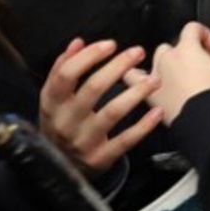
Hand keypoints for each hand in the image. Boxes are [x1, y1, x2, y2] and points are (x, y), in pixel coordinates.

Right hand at [39, 39, 162, 174]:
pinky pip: (125, 140)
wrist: (57, 169)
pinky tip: (158, 111)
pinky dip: (143, 126)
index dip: (89, 56)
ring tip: (154, 79)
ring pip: (112, 113)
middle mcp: (65, 122)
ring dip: (136, 93)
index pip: (66, 74)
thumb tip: (78, 42)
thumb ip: (62, 68)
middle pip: (93, 89)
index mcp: (51, 103)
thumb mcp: (53, 99)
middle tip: (139, 52)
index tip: (111, 44)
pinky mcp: (100, 159)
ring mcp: (83, 141)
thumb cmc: (60, 123)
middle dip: (118, 67)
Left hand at [138, 23, 209, 124]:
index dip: (205, 36)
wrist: (204, 121)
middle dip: (187, 52)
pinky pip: (133, 78)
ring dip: (168, 64)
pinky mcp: (150, 92)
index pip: (192, 28)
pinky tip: (142, 78)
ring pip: (158, 60)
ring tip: (180, 77)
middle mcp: (168, 58)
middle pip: (175, 45)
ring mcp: (156, 74)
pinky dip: (136, 75)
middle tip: (200, 68)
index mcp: (187, 48)